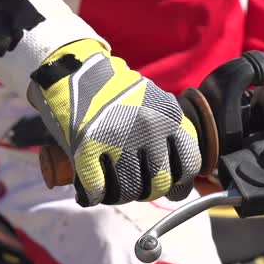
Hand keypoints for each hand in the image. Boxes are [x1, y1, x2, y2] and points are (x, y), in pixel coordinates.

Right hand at [28, 39, 200, 205]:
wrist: (73, 67)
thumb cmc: (115, 92)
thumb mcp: (154, 103)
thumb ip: (168, 133)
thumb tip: (178, 182)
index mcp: (169, 115)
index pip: (189, 164)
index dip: (180, 184)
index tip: (170, 189)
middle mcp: (149, 127)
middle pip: (159, 184)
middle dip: (148, 192)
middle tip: (135, 188)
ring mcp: (118, 137)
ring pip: (128, 191)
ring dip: (119, 196)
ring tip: (110, 189)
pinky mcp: (87, 145)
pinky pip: (97, 189)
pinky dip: (92, 196)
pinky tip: (89, 193)